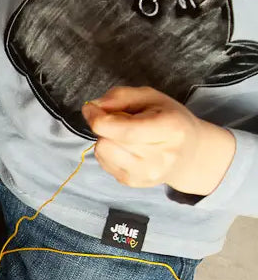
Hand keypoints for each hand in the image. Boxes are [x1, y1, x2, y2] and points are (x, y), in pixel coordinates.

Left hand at [83, 87, 235, 196]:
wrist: (189, 153)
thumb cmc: (170, 120)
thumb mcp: (151, 98)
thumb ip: (120, 97)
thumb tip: (93, 107)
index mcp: (169, 129)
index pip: (122, 130)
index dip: (98, 118)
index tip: (91, 108)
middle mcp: (159, 157)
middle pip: (107, 141)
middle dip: (105, 127)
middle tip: (120, 121)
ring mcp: (146, 174)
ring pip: (102, 152)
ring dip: (106, 140)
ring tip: (125, 136)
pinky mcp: (133, 182)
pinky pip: (103, 163)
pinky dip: (109, 152)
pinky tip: (126, 149)